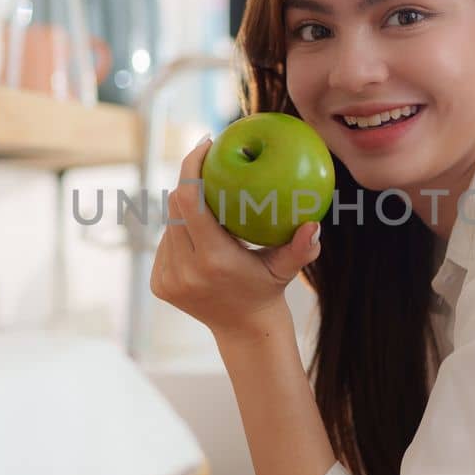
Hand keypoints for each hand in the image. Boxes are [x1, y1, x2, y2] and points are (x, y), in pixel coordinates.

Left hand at [149, 137, 321, 341]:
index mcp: (213, 260)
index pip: (188, 200)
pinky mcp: (159, 284)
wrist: (243, 329)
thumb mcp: (287, 268)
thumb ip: (302, 248)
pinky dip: (181, 233)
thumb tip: (314, 225)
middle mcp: (185, 269)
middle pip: (174, 207)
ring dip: (185, 209)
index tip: (205, 144)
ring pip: (169, 225)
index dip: (190, 166)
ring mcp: (168, 278)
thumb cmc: (268, 289)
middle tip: (209, 163)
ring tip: (209, 201)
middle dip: (188, 181)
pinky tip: (199, 231)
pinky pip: (166, 244)